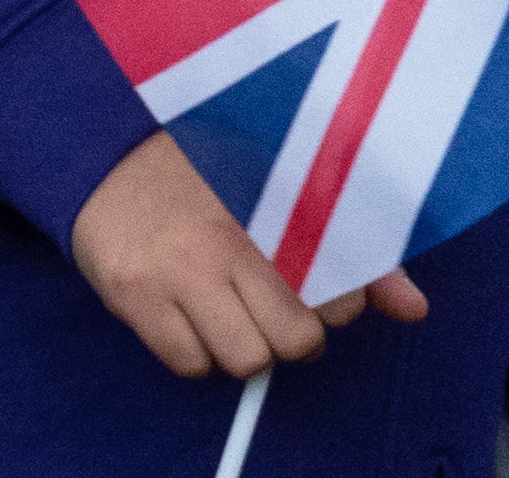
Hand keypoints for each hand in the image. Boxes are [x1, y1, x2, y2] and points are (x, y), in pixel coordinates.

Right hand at [69, 131, 426, 378]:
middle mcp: (231, 239)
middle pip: (299, 341)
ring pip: (248, 360)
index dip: (327, 301)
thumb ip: (356, 252)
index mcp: (276, 208)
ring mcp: (179, 267)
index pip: (343, 299)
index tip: (297, 276)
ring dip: (240, 344)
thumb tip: (412, 309)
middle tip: (256, 295)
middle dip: (287, 330)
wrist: (96, 144)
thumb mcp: (283, 192)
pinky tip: (182, 310)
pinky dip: (192, 350)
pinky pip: (190, 364)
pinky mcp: (134, 293)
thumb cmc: (204, 174)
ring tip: (219, 304)